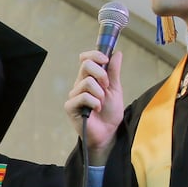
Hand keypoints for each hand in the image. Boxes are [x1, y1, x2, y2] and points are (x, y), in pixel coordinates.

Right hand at [64, 49, 124, 163]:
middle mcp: (79, 84)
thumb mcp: (115, 89)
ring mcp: (74, 95)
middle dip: (101, 73)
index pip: (86, 59)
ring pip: (87, 82)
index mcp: (89, 78)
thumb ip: (114, 72)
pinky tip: (96, 110)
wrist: (108, 132)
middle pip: (86, 65)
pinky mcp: (70, 106)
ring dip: (100, 93)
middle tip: (107, 86)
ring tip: (102, 103)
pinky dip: (94, 103)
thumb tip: (117, 54)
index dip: (95, 55)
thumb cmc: (110, 113)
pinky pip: (83, 97)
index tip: (106, 60)